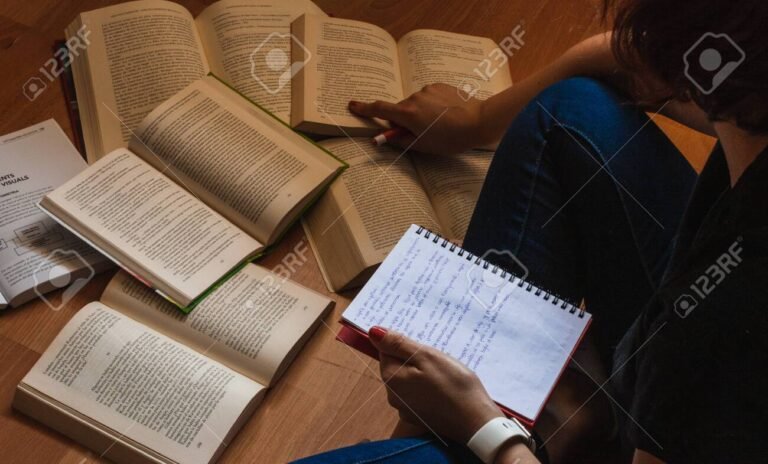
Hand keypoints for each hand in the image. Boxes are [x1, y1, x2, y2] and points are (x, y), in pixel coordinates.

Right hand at [348, 84, 490, 154]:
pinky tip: (445, 115)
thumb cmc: (452, 138)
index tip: (352, 105)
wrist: (480, 120)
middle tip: (419, 134)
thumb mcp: (424, 146)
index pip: (379, 109)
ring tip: (439, 125)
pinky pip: (428, 96)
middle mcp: (414, 98)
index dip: (364, 109)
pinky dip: (432, 105)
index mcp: (408, 113)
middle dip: (404, 120)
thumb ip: (403, 140)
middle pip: (399, 109)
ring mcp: (427, 90)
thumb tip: (389, 137)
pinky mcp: (439, 85)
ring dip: (420, 113)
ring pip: (415, 103)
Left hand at [368, 326, 503, 442]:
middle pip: (397, 366)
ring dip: (422, 372)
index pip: (386, 351)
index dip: (404, 344)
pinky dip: (429, 387)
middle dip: (413, 358)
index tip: (423, 345)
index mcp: (391, 379)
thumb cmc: (453, 385)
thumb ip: (398, 344)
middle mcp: (393, 397)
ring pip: (409, 380)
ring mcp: (406, 410)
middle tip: (437, 357)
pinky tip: (445, 387)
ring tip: (443, 371)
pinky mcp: (420, 417)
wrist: (476, 422)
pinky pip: (419, 394)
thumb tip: (373, 332)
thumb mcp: (426, 356)